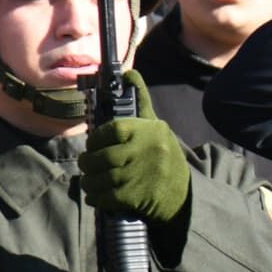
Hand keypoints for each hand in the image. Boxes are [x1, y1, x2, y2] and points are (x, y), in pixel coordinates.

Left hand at [78, 70, 190, 225]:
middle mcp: (147, 152)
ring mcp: (140, 176)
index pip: (112, 130)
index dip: (97, 138)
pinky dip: (95, 197)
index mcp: (150, 132)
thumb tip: (129, 73)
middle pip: (101, 156)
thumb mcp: (157, 128)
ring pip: (99, 178)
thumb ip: (140, 103)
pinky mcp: (134, 197)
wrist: (183, 195)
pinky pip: (104, 196)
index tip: (93, 144)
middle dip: (89, 162)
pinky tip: (97, 195)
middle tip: (88, 163)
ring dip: (89, 181)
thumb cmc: (164, 157)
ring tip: (91, 180)